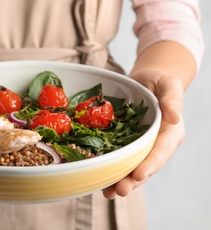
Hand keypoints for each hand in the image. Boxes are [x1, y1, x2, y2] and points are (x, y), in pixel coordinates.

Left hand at [103, 70, 184, 198]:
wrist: (145, 81)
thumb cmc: (159, 81)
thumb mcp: (169, 84)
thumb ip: (173, 98)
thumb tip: (174, 117)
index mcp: (170, 133)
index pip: (161, 151)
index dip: (150, 165)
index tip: (138, 175)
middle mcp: (155, 144)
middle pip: (145, 165)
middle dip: (132, 180)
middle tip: (118, 191)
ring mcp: (140, 146)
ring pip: (131, 167)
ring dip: (120, 180)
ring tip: (107, 193)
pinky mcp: (126, 143)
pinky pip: (119, 157)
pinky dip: (110, 168)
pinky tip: (98, 177)